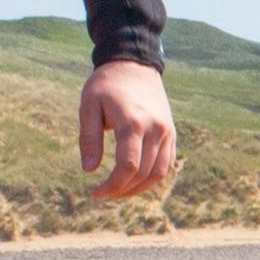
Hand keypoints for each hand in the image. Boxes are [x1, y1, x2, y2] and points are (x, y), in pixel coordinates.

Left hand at [77, 58, 178, 201]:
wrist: (135, 65)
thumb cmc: (106, 85)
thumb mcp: (88, 106)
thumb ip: (89, 138)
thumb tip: (89, 170)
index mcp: (132, 122)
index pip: (128, 166)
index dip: (112, 185)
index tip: (95, 193)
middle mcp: (155, 129)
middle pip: (143, 173)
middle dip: (122, 190)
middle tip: (103, 194)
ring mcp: (166, 131)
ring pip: (158, 173)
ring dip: (138, 188)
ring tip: (118, 191)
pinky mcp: (170, 133)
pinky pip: (166, 164)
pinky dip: (152, 178)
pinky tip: (134, 180)